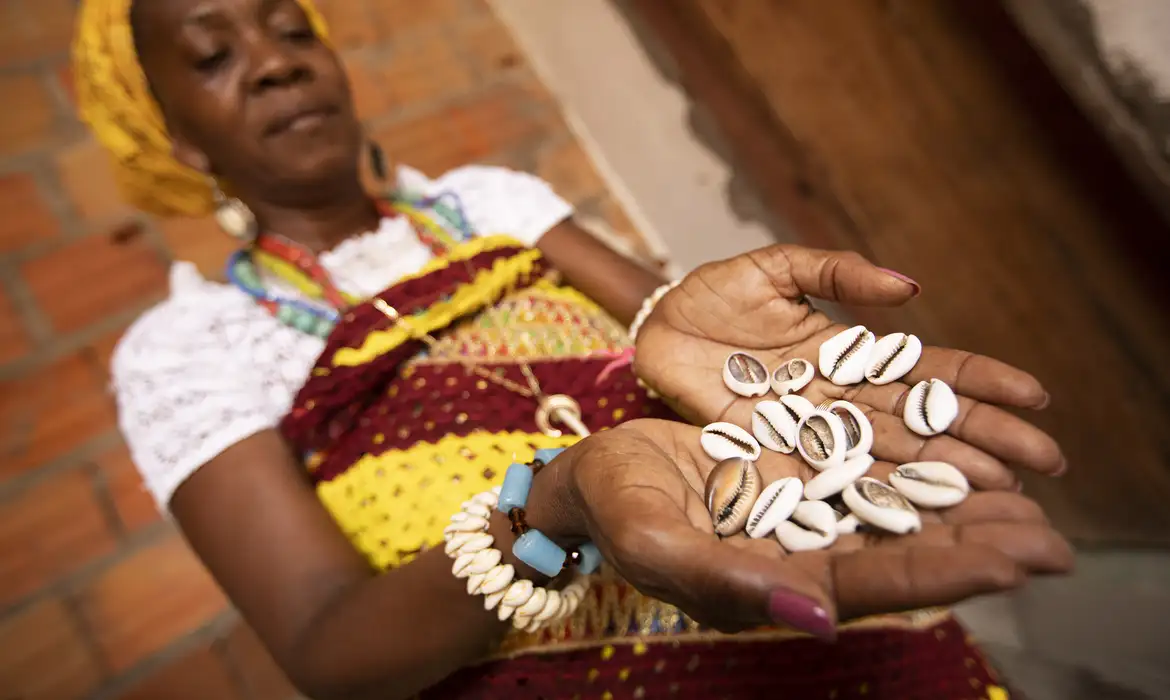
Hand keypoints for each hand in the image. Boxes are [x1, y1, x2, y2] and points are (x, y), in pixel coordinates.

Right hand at [540, 419, 1072, 636]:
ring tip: (1031, 500)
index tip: (1011, 563)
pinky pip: (870, 473)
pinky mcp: (799, 475)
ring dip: (962, 510)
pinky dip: (918, 468)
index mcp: (773, 585)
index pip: (871, 585)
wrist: (595, 476)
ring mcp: (803, 515)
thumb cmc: (613, 510)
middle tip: (1050, 540)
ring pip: (896, 515)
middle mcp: (801, 556)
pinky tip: (961, 455)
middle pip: (901, 556)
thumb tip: (819, 618)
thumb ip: (727, 582)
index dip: (942, 574)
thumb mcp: (655, 542)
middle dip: (975, 549)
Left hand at [634, 245, 1064, 491]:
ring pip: (887, 459)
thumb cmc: (713, 295)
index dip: (978, 383)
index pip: (926, 370)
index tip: (1035, 396)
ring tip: (999, 494)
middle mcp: (841, 401)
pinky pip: (828, 482)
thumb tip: (909, 289)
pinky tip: (918, 518)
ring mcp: (810, 435)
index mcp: (849, 353)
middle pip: (921, 424)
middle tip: (1043, 463)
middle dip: (982, 440)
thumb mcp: (773, 269)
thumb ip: (834, 273)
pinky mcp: (772, 461)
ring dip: (943, 475)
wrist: (654, 331)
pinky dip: (872, 499)